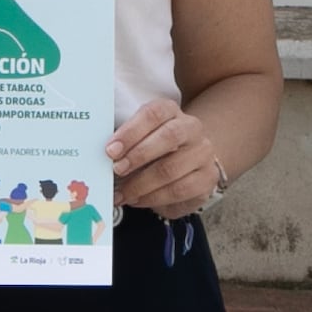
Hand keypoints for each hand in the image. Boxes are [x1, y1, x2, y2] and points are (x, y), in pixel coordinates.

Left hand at [109, 102, 223, 219]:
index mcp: (171, 111)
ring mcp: (203, 154)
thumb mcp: (139, 140)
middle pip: (169, 137)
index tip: (110, 149)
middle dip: (138, 155)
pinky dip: (153, 198)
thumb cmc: (155, 150)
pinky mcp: (207, 179)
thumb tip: (103, 157)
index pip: (153, 114)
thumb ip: (123, 144)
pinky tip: (137, 199)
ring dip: (141, 184)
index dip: (131, 132)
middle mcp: (191, 128)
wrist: (188, 165)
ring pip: (172, 168)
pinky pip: (179, 190)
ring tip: (122, 193)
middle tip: (117, 169)